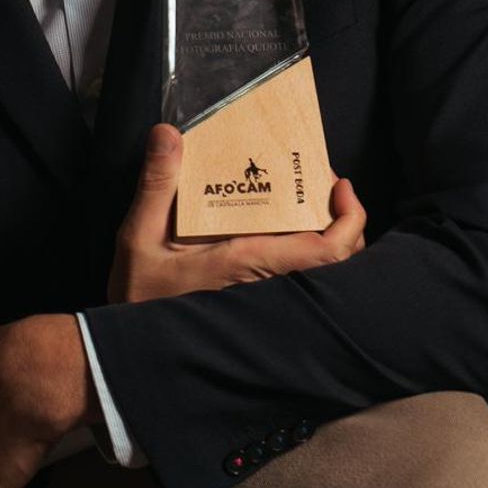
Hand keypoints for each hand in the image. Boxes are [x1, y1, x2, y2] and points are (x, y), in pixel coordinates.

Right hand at [108, 123, 366, 302]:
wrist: (137, 353)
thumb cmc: (140, 294)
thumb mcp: (139, 236)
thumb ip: (157, 184)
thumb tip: (168, 134)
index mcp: (249, 263)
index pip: (325, 251)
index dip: (350, 219)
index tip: (341, 186)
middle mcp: (268, 284)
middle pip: (337, 262)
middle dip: (347, 223)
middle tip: (329, 186)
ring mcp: (267, 298)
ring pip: (323, 276)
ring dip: (331, 240)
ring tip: (316, 205)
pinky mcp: (259, 306)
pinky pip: (303, 283)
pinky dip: (312, 258)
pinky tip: (291, 235)